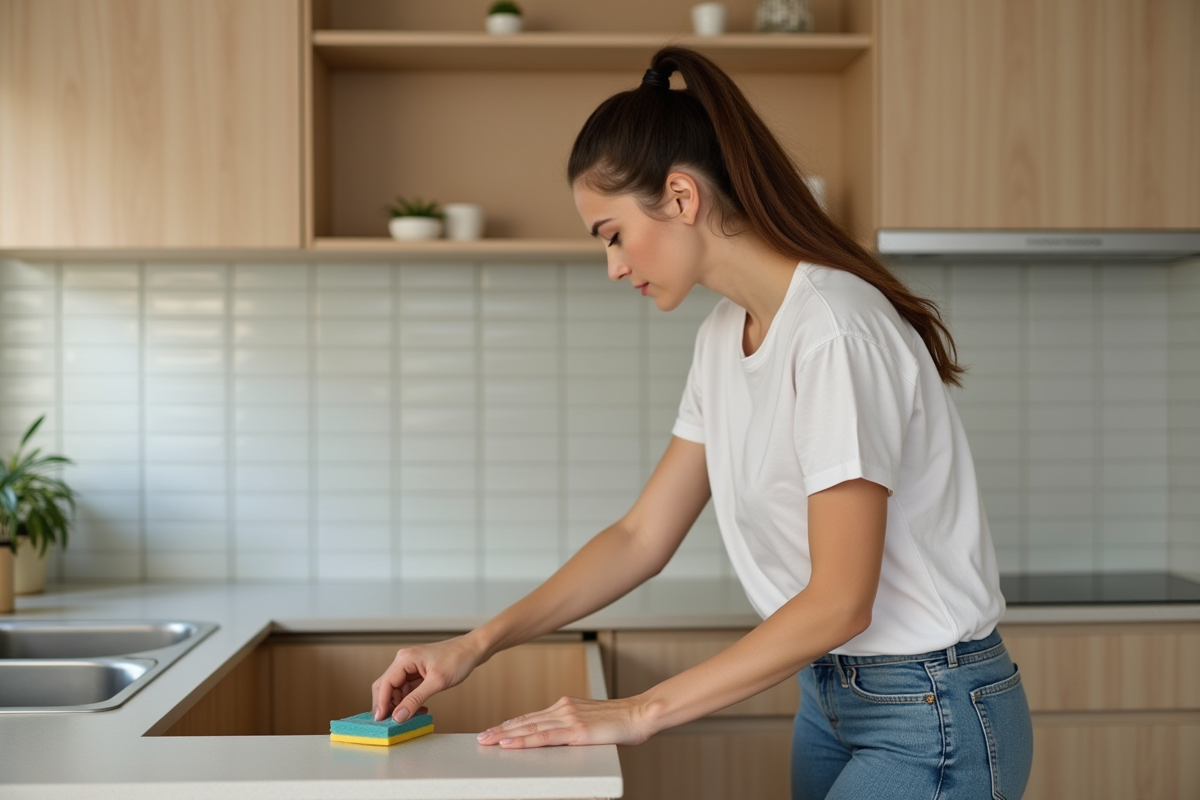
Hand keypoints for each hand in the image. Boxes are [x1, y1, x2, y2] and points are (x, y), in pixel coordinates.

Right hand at [372, 634, 484, 721]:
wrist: (473, 650)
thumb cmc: (458, 659)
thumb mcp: (436, 682)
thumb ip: (415, 699)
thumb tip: (398, 716)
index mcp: (405, 659)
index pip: (385, 684)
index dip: (381, 704)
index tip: (381, 721)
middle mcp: (404, 661)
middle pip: (387, 687)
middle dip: (388, 705)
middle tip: (391, 723)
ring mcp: (411, 667)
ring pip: (397, 690)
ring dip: (401, 705)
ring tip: (410, 718)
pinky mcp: (418, 672)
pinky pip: (407, 689)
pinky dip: (410, 701)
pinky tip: (419, 710)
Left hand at [475, 695, 654, 748]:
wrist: (640, 714)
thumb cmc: (620, 721)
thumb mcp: (590, 720)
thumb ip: (573, 725)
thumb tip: (561, 736)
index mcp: (566, 706)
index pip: (532, 717)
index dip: (511, 724)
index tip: (494, 729)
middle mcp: (564, 709)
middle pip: (525, 721)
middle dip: (501, 730)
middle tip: (481, 737)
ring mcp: (569, 719)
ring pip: (530, 728)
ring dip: (506, 735)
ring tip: (488, 741)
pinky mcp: (576, 732)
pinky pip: (544, 737)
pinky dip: (524, 740)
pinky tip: (511, 744)